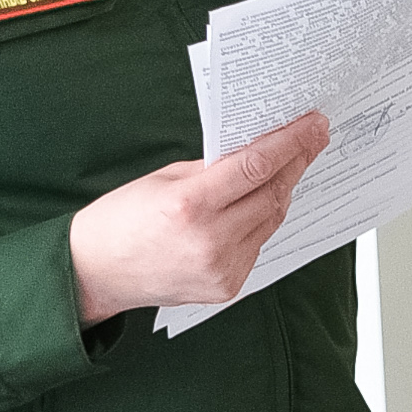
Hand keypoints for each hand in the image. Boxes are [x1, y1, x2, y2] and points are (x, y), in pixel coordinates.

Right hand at [68, 110, 330, 325]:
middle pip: (272, 193)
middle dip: (297, 161)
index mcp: (190, 205)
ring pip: (272, 219)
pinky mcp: (228, 286)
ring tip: (292, 164)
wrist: (97, 272)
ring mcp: (223, 268)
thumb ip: (213, 169)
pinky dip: (263, 219)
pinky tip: (262, 201)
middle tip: (314, 136)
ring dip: (283, 189)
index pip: (256, 167)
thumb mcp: (164, 179)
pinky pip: (258, 243)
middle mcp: (211, 240)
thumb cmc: (123, 219)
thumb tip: (258, 151)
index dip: (291, 142)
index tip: (313, 124)